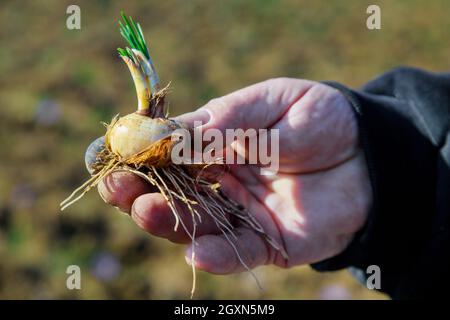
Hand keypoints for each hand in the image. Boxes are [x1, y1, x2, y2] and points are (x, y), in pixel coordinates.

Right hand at [86, 78, 371, 273]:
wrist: (370, 155)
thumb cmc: (320, 119)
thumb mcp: (275, 103)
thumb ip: (233, 119)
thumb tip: (184, 130)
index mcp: (216, 145)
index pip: (169, 152)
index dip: (141, 153)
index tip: (115, 153)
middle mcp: (221, 182)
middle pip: (172, 192)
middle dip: (143, 191)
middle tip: (120, 188)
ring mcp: (242, 214)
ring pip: (197, 224)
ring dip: (170, 222)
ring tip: (147, 211)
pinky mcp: (269, 242)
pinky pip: (239, 253)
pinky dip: (219, 255)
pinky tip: (199, 251)